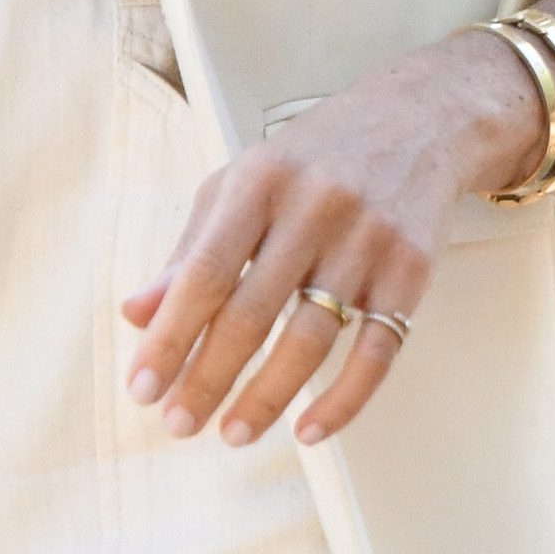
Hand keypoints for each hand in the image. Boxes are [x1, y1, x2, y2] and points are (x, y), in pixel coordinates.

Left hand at [124, 33, 526, 449]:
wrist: (417, 119)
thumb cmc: (311, 160)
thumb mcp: (239, 186)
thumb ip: (189, 250)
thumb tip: (137, 312)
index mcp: (256, 185)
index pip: (202, 273)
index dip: (168, 335)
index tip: (141, 386)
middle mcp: (311, 211)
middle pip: (252, 312)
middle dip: (209, 376)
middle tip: (178, 425)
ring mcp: (366, 242)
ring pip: (312, 337)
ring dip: (268, 396)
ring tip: (233, 433)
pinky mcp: (412, 272)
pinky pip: (378, 351)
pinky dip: (345, 397)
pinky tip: (310, 429)